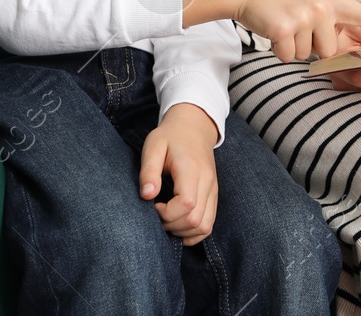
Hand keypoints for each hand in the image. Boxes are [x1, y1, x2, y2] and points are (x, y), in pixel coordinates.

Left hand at [139, 104, 218, 245]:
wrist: (194, 127)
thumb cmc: (170, 137)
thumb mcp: (153, 146)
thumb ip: (149, 171)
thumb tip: (147, 196)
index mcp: (192, 169)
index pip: (186, 204)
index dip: (166, 213)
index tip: (153, 204)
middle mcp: (207, 182)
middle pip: (195, 220)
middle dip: (171, 225)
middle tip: (156, 213)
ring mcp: (213, 190)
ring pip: (204, 227)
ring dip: (182, 231)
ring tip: (166, 219)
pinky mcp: (214, 196)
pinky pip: (208, 224)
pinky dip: (193, 233)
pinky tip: (178, 226)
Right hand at [230, 0, 360, 62]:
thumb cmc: (280, 0)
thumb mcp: (312, 1)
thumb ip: (332, 19)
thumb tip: (349, 48)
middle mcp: (322, 5)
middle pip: (331, 50)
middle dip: (314, 47)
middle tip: (297, 26)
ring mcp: (303, 16)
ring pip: (309, 55)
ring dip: (295, 47)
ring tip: (285, 26)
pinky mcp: (284, 28)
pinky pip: (290, 57)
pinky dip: (280, 50)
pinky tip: (274, 32)